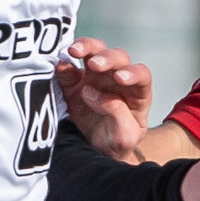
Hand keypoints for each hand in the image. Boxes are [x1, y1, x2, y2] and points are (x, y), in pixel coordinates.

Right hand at [54, 37, 153, 160]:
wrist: (94, 153)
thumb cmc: (116, 143)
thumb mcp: (124, 137)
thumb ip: (117, 115)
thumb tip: (93, 93)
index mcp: (136, 92)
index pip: (141, 75)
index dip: (132, 73)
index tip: (120, 78)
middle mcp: (116, 80)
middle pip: (117, 58)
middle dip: (107, 58)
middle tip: (96, 65)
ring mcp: (94, 78)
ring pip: (93, 52)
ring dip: (85, 47)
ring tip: (74, 51)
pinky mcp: (73, 83)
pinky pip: (67, 68)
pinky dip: (62, 64)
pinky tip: (58, 65)